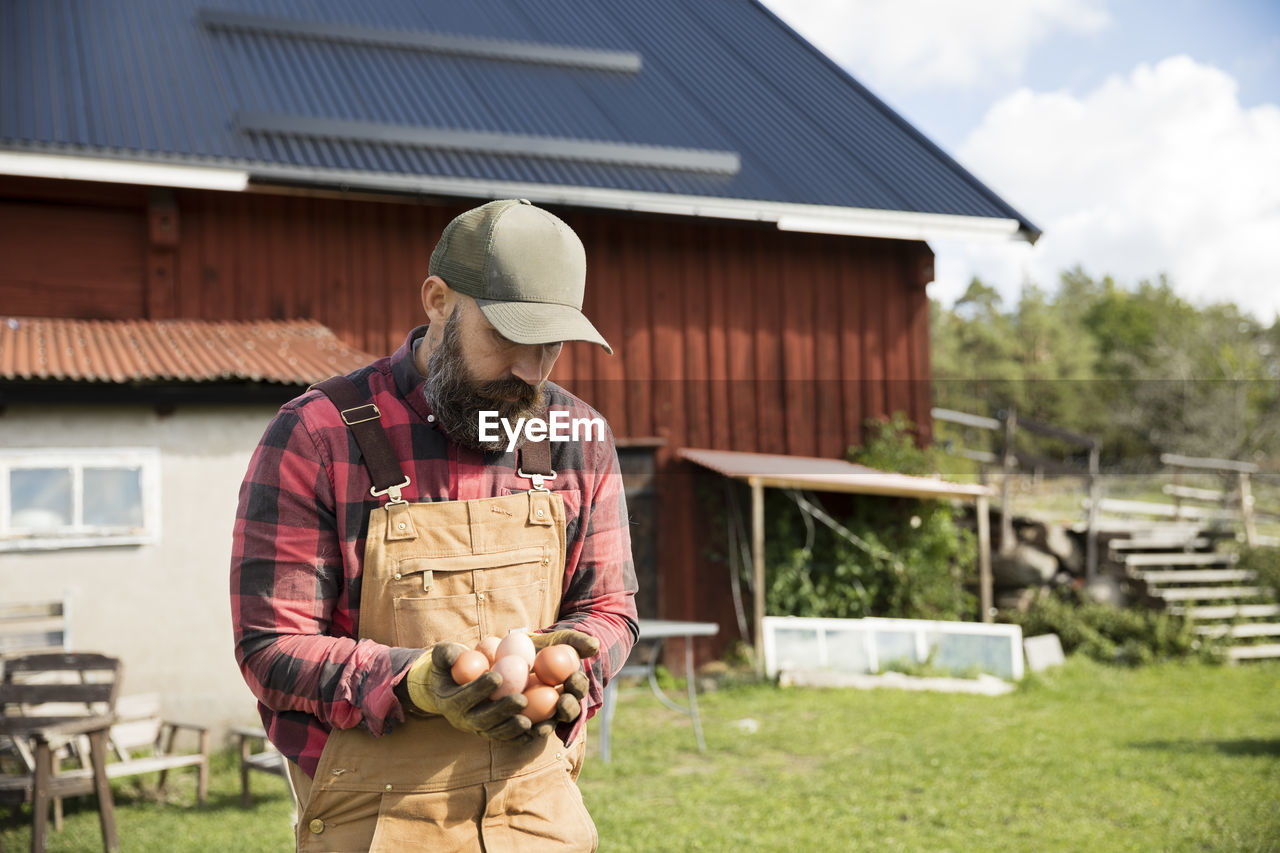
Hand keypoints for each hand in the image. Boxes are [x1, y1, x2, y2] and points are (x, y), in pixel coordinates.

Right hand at [402, 643, 530, 740]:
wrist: (453, 690)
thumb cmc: (451, 668)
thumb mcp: (443, 657)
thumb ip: (446, 654)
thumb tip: (454, 656)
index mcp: (451, 702)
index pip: (465, 697)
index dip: (479, 688)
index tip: (497, 677)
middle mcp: (464, 720)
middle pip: (483, 719)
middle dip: (502, 711)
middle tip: (520, 700)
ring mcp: (480, 729)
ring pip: (496, 732)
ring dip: (513, 728)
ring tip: (529, 721)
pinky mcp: (494, 733)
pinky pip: (508, 738)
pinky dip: (523, 736)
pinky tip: (538, 729)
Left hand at [528, 629, 597, 735]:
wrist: (520, 653)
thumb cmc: (544, 646)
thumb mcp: (559, 640)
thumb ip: (577, 641)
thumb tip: (594, 644)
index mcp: (573, 686)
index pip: (578, 687)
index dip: (578, 684)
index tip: (572, 677)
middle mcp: (562, 704)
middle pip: (569, 710)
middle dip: (568, 708)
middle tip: (562, 702)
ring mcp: (545, 715)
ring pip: (550, 724)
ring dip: (548, 726)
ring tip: (541, 726)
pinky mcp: (528, 721)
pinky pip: (529, 729)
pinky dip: (526, 730)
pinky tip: (521, 728)